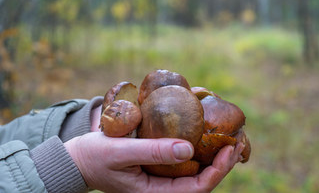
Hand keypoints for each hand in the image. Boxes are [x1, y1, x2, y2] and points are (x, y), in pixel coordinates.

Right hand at [64, 132, 243, 192]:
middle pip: (201, 181)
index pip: (196, 189)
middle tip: (238, 140)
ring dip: (213, 156)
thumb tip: (188, 149)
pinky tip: (204, 134)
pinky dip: (197, 148)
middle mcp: (161, 189)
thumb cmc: (94, 156)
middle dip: (223, 163)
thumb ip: (152, 151)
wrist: (77, 159)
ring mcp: (160, 178)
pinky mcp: (157, 166)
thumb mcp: (120, 152)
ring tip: (229, 137)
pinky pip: (183, 161)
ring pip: (195, 171)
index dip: (218, 171)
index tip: (230, 148)